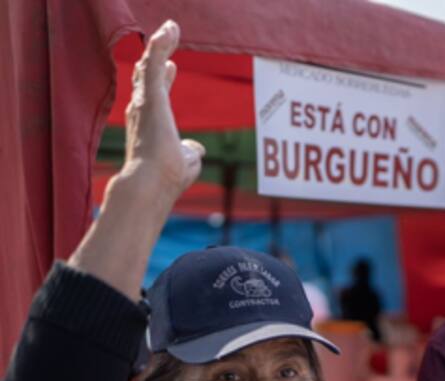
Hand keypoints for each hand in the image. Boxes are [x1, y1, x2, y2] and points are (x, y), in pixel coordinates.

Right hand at [121, 20, 204, 196]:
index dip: (164, 79)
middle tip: (166, 37)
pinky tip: (168, 31)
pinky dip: (160, 46)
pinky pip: (154, 62)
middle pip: (149, 76)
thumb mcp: (185, 160)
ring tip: (170, 28)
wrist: (153, 183)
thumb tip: (198, 147)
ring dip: (160, 44)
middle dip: (157, 56)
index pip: (157, 95)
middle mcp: (142, 110)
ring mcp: (145, 102)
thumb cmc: (168, 177)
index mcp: (151, 124)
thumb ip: (190, 150)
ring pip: (150, 65)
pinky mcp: (151, 96)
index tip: (172, 66)